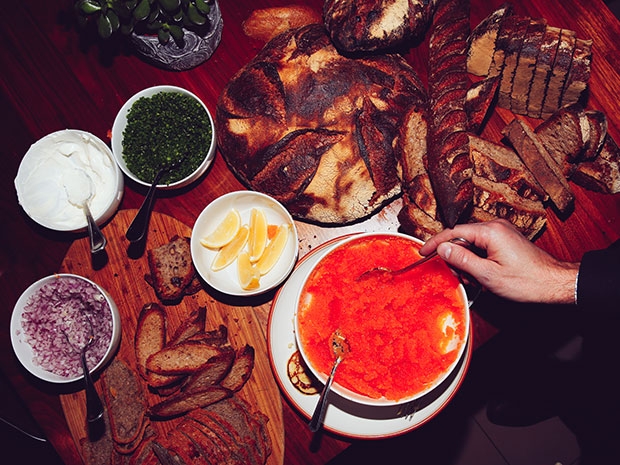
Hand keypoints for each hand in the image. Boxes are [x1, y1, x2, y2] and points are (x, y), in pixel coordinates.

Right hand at [418, 219, 578, 303]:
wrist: (555, 282)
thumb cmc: (527, 280)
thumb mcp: (487, 274)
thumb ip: (461, 259)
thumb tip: (442, 248)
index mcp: (490, 231)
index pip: (453, 232)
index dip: (435, 243)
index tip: (422, 251)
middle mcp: (495, 226)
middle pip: (462, 237)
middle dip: (455, 257)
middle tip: (457, 276)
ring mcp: (502, 232)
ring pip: (471, 243)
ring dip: (467, 261)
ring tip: (474, 280)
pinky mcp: (506, 240)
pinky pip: (482, 246)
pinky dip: (477, 260)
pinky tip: (481, 275)